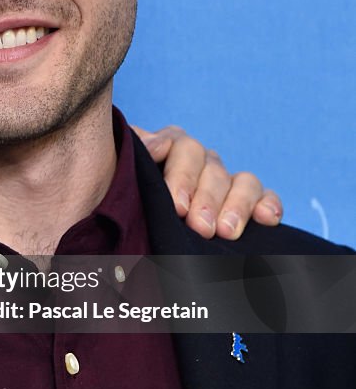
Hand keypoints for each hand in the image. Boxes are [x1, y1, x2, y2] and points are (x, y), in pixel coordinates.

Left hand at [132, 124, 282, 239]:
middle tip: (198, 226)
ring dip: (235, 205)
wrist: (131, 244)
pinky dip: (268, 205)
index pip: (177, 143)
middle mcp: (198, 162)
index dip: (179, 173)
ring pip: (241, 180)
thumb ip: (131, 161)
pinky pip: (264, 196)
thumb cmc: (123, 210)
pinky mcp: (249, 202)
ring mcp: (224, 181)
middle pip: (210, 165)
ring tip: (225, 232)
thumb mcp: (121, 183)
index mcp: (166, 150)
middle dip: (205, 197)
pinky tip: (266, 219)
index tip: (176, 205)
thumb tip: (152, 147)